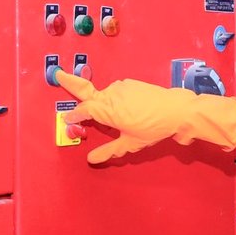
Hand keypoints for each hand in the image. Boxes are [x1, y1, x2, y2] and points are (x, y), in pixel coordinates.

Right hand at [54, 70, 235, 164]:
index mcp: (108, 110)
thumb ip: (109, 151)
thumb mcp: (130, 143)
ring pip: (104, 94)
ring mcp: (121, 86)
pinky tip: (127, 110)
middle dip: (70, 82)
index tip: (67, 119)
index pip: (84, 111)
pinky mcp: (131, 83)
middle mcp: (111, 95)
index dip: (74, 115)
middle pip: (86, 90)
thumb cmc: (153, 128)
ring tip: (114, 116)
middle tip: (58, 75)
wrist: (177, 110)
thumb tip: (91, 160)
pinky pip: (117, 91)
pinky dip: (114, 99)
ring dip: (101, 102)